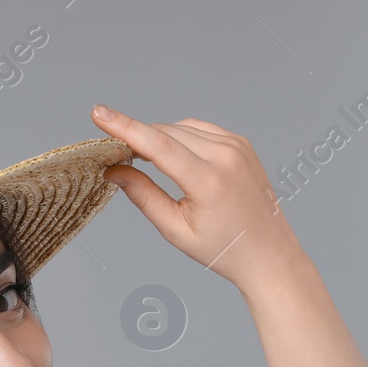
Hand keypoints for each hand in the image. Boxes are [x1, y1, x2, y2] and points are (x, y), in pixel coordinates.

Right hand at [91, 104, 308, 294]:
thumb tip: (114, 171)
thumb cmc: (223, 248)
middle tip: (116, 156)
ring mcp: (236, 146)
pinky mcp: (241, 143)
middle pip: (166, 132)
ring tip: (145, 160)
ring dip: (159, 138)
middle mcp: (225, 156)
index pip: (158, 145)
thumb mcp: (176, 230)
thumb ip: (143, 196)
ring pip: (182, 127)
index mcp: (208, 181)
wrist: (268, 252)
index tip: (99, 114)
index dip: (124, 127)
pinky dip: (180, 137)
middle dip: (138, 138)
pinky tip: (174, 156)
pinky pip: (200, 129)